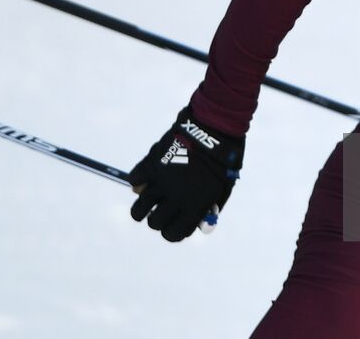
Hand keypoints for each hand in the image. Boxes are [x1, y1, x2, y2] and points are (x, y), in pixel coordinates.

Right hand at [129, 106, 243, 241]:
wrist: (216, 126)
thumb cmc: (224, 159)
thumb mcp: (223, 188)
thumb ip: (209, 208)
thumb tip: (197, 225)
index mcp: (196, 205)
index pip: (174, 233)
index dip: (171, 232)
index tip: (170, 226)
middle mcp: (177, 197)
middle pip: (155, 223)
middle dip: (156, 220)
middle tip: (157, 212)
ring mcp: (163, 180)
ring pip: (139, 208)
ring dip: (140, 209)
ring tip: (144, 204)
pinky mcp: (153, 162)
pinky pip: (135, 180)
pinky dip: (138, 181)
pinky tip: (145, 179)